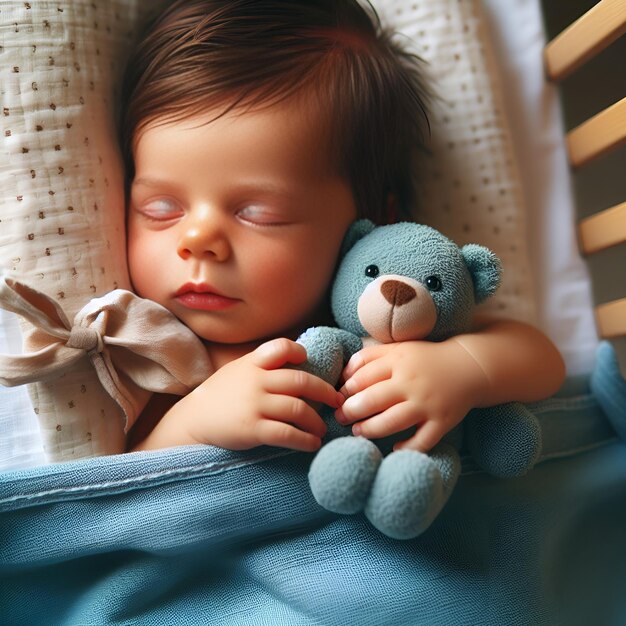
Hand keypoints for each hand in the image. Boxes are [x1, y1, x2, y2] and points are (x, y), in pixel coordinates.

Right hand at [136, 338, 343, 452]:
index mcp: (253, 363)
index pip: (281, 347)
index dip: (298, 352)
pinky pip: (287, 433)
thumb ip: (263, 364)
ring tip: (323, 429)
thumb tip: (298, 362)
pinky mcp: (253, 429)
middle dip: (325, 392)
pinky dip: (305, 439)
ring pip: (299, 409)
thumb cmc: (221, 395)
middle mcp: (257, 381)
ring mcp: (255, 405)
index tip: (308, 361)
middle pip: (301, 381)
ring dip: (317, 421)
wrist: (193, 420)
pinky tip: (313, 444)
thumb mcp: (238, 370)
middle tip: (337, 401)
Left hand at [335, 339, 488, 451]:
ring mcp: (428, 404)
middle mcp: (412, 383)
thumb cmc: (425, 359)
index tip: (338, 398)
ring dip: (370, 430)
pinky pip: (422, 441)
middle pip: (373, 399)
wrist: (469, 367)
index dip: (346, 390)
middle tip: (341, 418)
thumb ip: (370, 357)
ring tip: (358, 432)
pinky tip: (394, 448)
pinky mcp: (443, 422)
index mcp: (399, 362)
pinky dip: (406, 448)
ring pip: (392, 422)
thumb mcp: (398, 349)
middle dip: (351, 411)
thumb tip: (343, 376)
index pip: (363, 377)